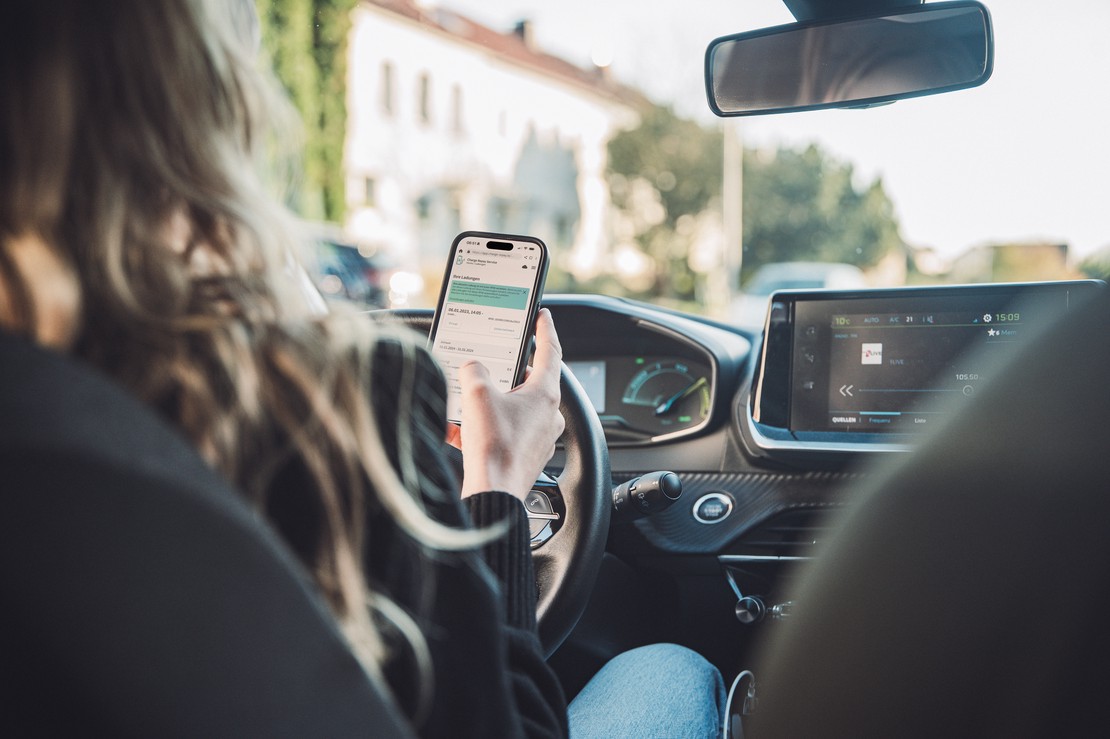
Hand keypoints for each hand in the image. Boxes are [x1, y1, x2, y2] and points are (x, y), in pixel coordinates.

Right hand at [447, 309, 564, 499]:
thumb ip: (474, 370)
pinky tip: (460, 433)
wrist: (493, 494)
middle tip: (488, 369)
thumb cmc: (494, 449)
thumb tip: (472, 369)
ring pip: (514, 409)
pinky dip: (484, 430)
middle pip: (529, 382)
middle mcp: (548, 415)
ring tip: (466, 408)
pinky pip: (505, 433)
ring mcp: (539, 437)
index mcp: (545, 394)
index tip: (543, 317)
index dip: (545, 330)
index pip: (551, 351)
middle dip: (506, 376)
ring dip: (491, 406)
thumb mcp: (476, 394)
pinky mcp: (526, 455)